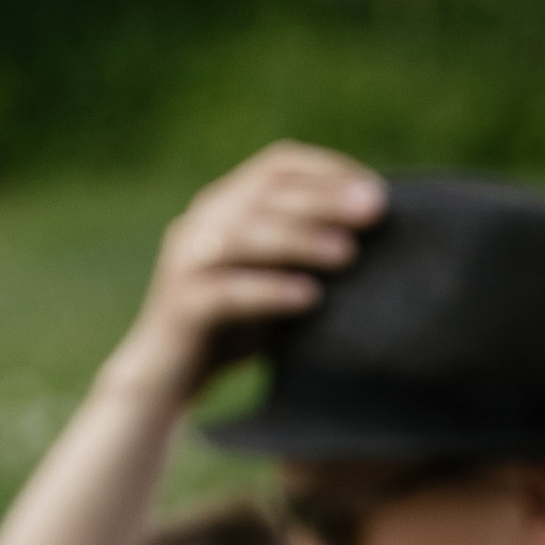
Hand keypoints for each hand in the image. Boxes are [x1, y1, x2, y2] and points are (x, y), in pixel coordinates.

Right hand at [107, 141, 386, 406]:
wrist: (168, 378)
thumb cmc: (230, 328)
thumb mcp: (272, 280)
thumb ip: (304, 256)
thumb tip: (373, 239)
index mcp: (225, 205)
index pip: (276, 166)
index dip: (326, 169)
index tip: (376, 187)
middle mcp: (202, 222)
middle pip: (265, 194)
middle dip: (323, 198)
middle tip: (374, 211)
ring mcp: (187, 261)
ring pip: (244, 236)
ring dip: (300, 240)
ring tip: (348, 253)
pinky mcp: (182, 306)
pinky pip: (227, 293)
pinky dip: (270, 292)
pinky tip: (309, 298)